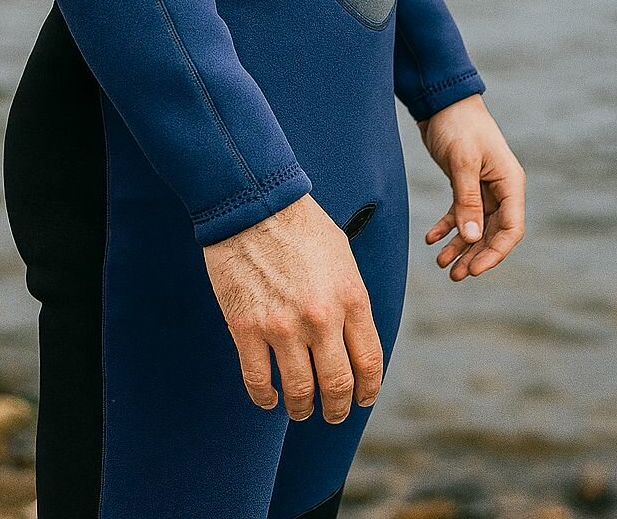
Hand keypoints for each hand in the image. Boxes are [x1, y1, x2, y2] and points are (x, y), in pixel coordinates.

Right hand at [202, 193, 383, 423]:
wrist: (253, 202)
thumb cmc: (299, 224)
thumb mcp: (342, 256)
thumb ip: (350, 298)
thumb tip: (353, 337)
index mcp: (350, 297)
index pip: (369, 362)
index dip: (368, 390)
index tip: (362, 399)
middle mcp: (321, 318)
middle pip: (337, 385)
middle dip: (338, 408)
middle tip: (332, 413)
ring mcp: (282, 326)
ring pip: (300, 391)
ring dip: (302, 409)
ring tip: (300, 409)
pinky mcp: (246, 327)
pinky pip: (258, 381)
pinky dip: (266, 398)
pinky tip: (270, 398)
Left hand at [417, 94, 524, 279]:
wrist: (442, 100)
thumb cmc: (459, 124)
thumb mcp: (462, 163)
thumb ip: (467, 200)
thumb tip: (471, 238)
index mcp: (510, 183)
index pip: (511, 229)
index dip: (495, 253)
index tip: (474, 269)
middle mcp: (501, 188)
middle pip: (493, 232)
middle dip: (475, 255)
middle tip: (454, 275)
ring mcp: (483, 186)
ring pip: (475, 226)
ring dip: (460, 246)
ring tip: (442, 264)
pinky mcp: (465, 182)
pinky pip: (460, 212)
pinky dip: (447, 227)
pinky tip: (431, 239)